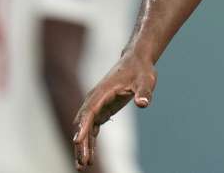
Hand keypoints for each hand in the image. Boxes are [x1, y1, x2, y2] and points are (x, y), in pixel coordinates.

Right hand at [73, 52, 156, 169]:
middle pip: (84, 123)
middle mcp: (94, 99)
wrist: (136, 61)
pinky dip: (89, 142)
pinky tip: (89, 157)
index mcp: (102, 92)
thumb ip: (144, 92)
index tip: (77, 141)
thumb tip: (143, 103)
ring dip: (83, 146)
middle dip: (81, 143)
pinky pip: (92, 129)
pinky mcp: (101, 110)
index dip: (83, 127)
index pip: (89, 111)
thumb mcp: (146, 80)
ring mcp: (96, 105)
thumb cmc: (140, 70)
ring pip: (85, 129)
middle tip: (82, 163)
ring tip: (82, 167)